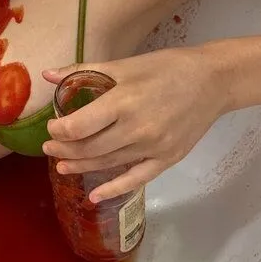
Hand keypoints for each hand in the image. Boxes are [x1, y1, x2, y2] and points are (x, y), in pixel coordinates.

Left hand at [40, 47, 228, 201]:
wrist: (213, 81)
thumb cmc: (165, 67)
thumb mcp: (124, 65)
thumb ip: (82, 72)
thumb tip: (47, 75)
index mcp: (123, 101)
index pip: (80, 126)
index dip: (59, 131)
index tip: (51, 128)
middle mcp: (137, 128)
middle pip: (90, 148)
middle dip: (64, 150)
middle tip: (49, 149)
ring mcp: (153, 147)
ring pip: (108, 163)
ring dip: (82, 167)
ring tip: (62, 166)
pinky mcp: (168, 159)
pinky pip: (136, 179)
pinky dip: (114, 189)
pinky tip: (95, 196)